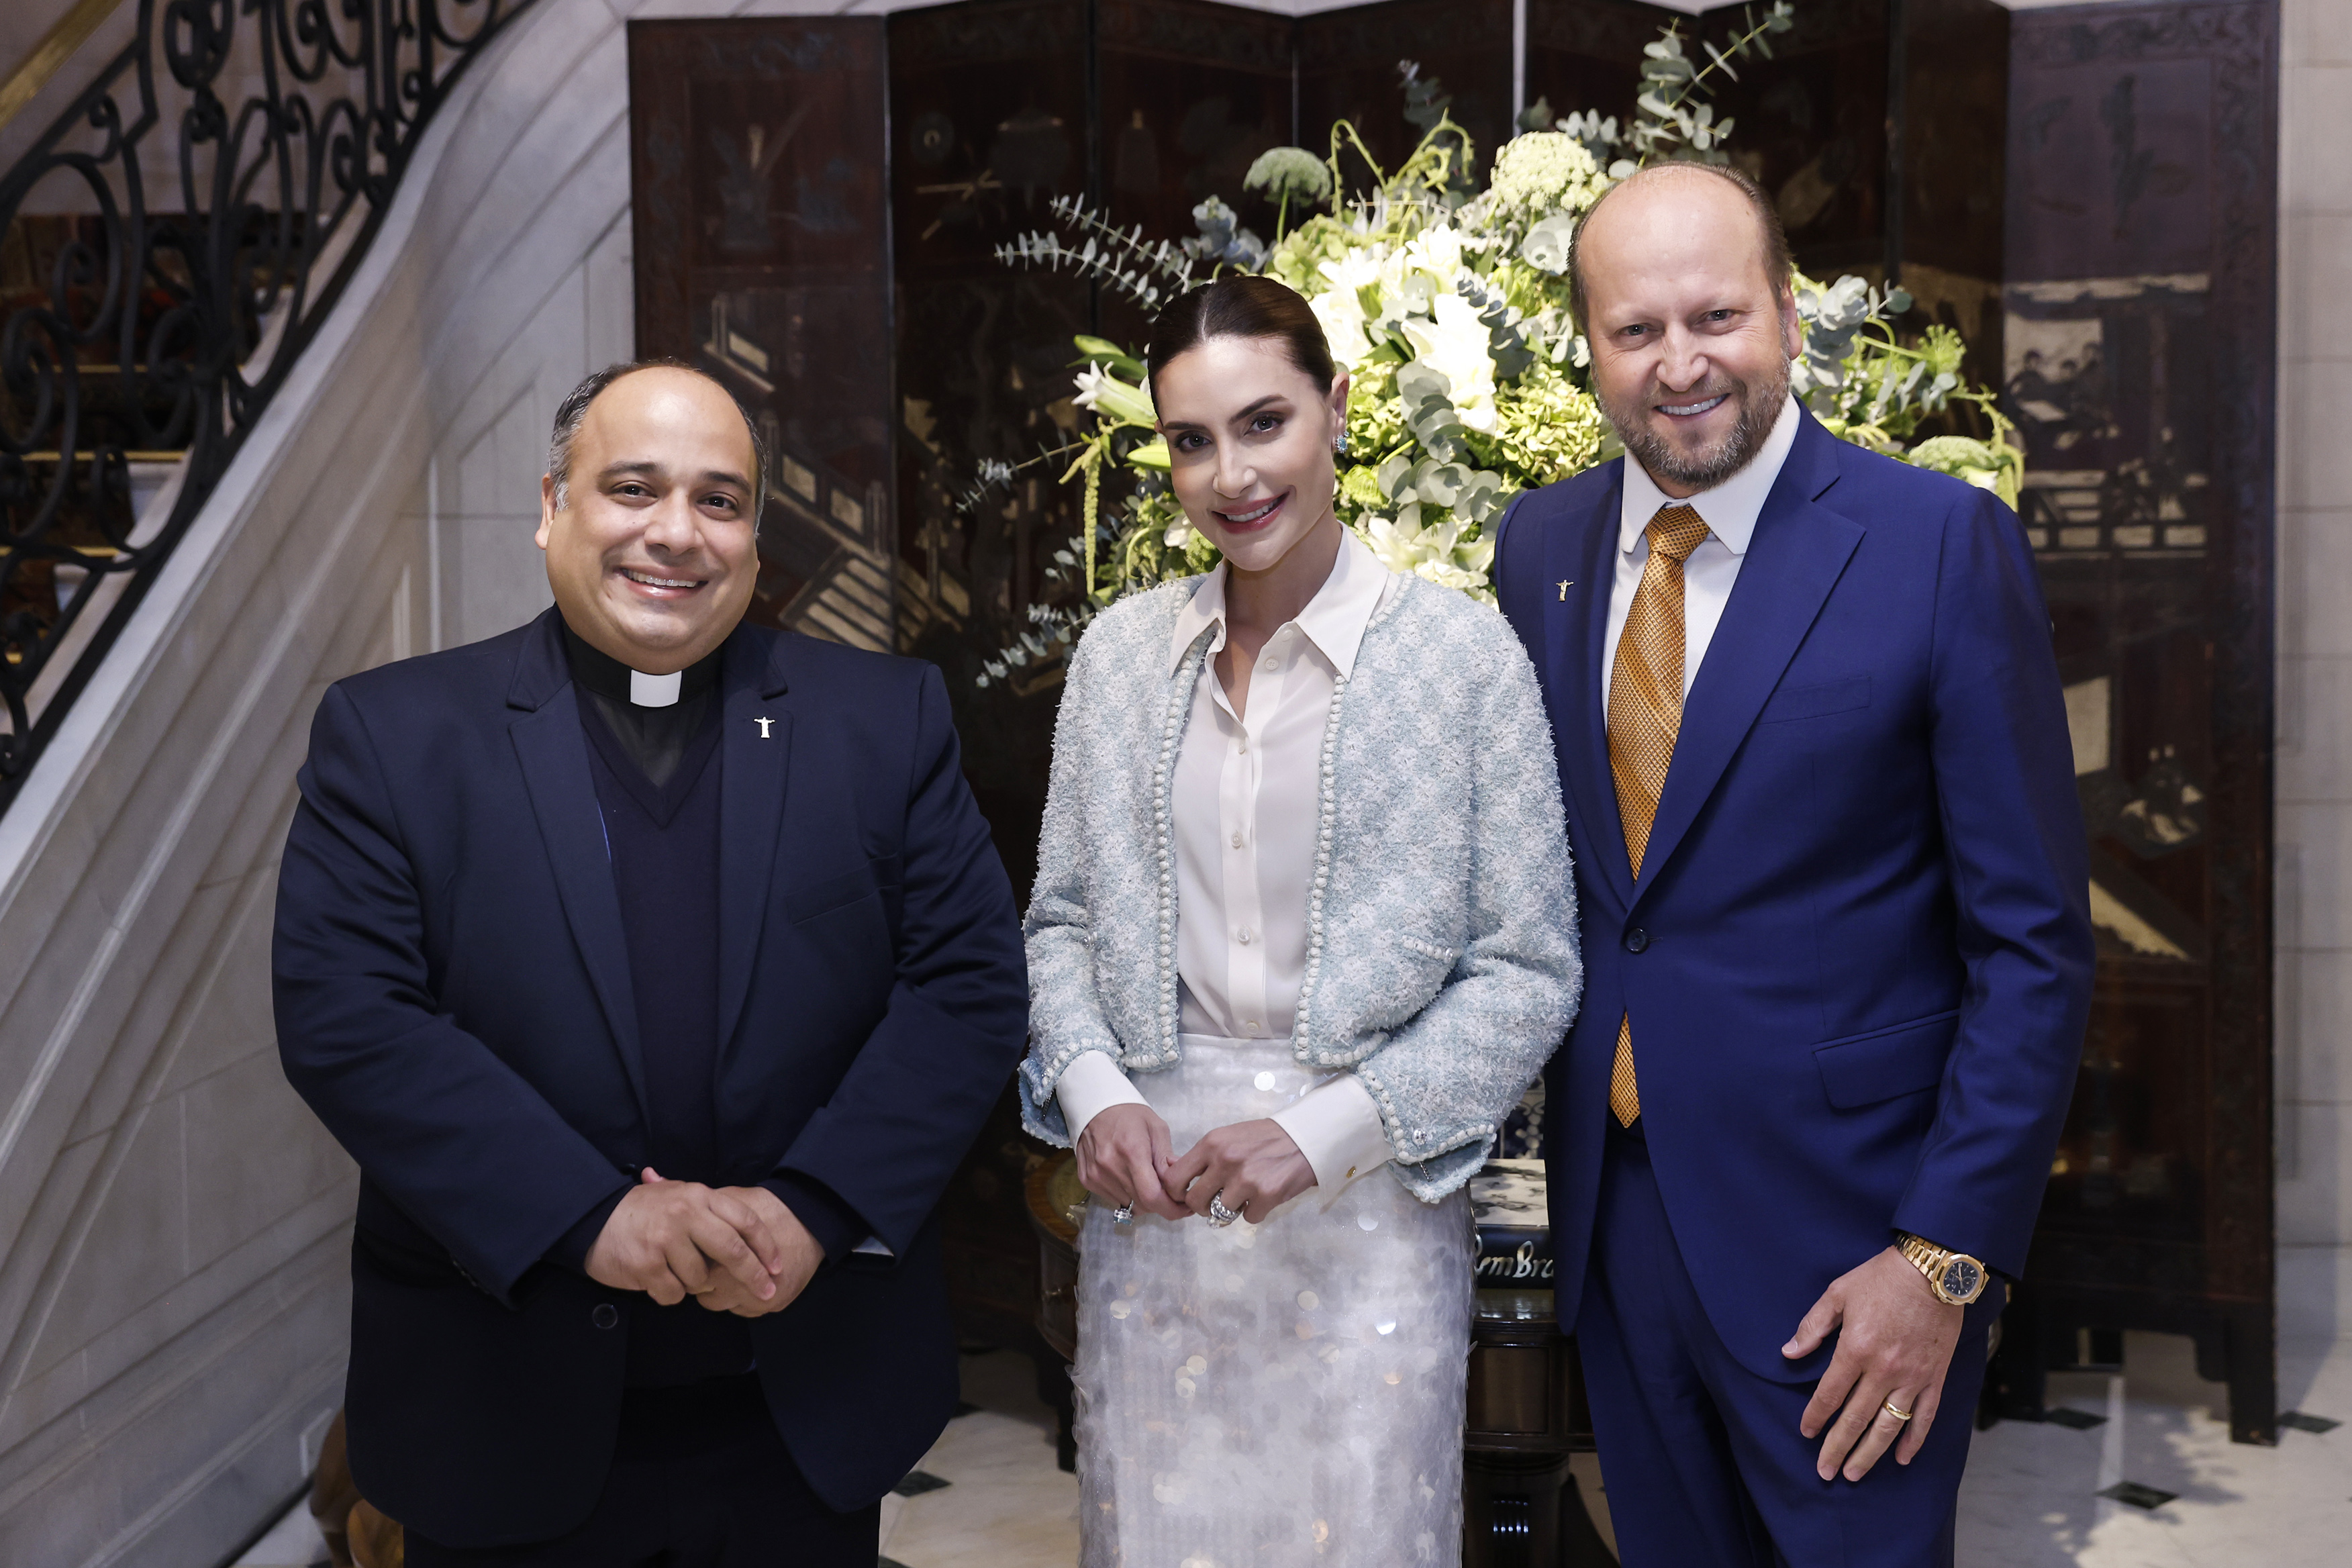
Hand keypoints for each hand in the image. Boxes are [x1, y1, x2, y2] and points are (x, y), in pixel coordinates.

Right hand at [583, 1168, 781, 1306]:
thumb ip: (709, 1207)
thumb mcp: (676, 1195)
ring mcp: (665, 1240)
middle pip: (733, 1251)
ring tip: (675, 1271)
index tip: (777, 1266)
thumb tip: (749, 1223)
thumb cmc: (641, 1211)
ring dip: (695, 1284)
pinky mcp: (647, 1264)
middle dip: (754, 1275)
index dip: (766, 1246)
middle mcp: (685, 1214)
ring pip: (701, 1279)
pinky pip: (674, 1293)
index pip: (744, 1220)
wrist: (593, 1219)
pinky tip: (657, 1280)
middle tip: (766, 1292)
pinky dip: (670, 1293)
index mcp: (699, 1196)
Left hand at [676, 1177, 823, 1317]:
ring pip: (718, 1304)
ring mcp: (755, 1295)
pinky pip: (740, 1310)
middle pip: (701, 1290)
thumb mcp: (731, 1200)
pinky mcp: (771, 1305)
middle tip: (710, 1260)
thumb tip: (649, 1176)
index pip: (689, 1268)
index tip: (694, 1249)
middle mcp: (738, 1279)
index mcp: (724, 1251)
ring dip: (719, 1290)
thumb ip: (692, 1200)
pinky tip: (743, 1279)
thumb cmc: (766, 1209)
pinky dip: (739, 1298)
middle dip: (701, 1276)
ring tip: (728, 1270)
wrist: (812, 1223)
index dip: (689, 1258)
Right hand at [1075, 1104, 1188, 1220]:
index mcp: (1132, 1152)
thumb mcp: (1157, 1129)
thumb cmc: (1130, 1114)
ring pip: (1128, 1204)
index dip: (1171, 1208)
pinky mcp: (1087, 1180)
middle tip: (1169, 1192)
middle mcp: (1111, 1167)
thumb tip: (1179, 1183)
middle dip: (1160, 1203)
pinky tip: (1129, 1176)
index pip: (1152, 1196)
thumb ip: (1167, 1159)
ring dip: (1142, 1199)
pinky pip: (1114, 1199)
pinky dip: (1127, 1194)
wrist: (1095, 1106)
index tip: (1184, 1208)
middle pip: (1142, 1204)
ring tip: (1146, 1179)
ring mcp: (1096, 1175)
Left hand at [1162, 1118, 1315, 1223]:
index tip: (1186, 1196)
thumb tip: (1172, 1171)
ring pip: (1220, 1213)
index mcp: (1211, 1144)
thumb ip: (1203, 1156)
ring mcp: (1246, 1179)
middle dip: (1202, 1207)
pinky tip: (1263, 1196)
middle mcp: (1225, 1161)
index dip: (1177, 1193)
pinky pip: (1248, 1219)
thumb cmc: (1263, 1138)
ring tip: (1244, 1195)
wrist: (1303, 1136)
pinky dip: (1254, 1212)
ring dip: (1231, 1210)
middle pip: (1195, 1202)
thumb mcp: (1227, 1137)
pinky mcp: (1267, 1195)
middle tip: (1215, 1202)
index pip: (1175, 1178)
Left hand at [1784, 1246, 1964, 1481]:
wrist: (1934, 1270)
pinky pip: (1925, 1416)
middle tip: (1825, 1472)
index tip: (1806, 1433)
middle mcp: (1883, 1370)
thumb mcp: (1838, 1293)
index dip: (1816, 1417)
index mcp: (1855, 1349)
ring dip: (1870, 1453)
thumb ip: (1812, 1326)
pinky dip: (1913, 1440)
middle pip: (1856, 1418)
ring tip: (1855, 1473)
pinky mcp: (1934, 1377)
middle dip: (1838, 1448)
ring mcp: (1912, 1377)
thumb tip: (1788, 1353)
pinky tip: (1901, 1458)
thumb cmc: (1882, 1278)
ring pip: (1889, 1425)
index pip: (1830, 1394)